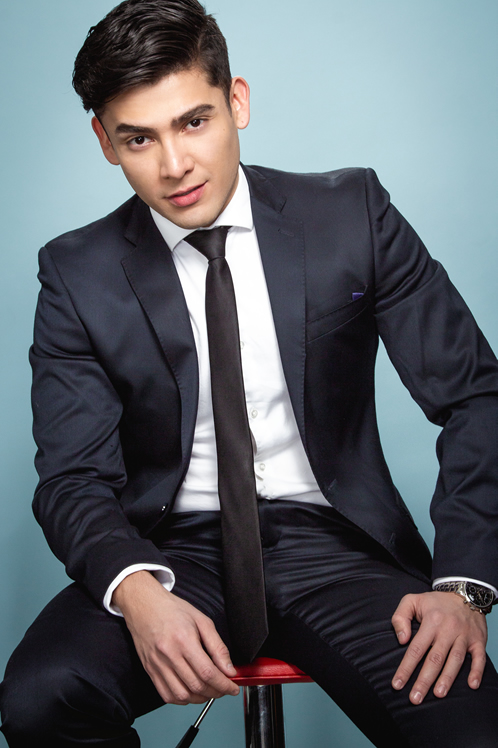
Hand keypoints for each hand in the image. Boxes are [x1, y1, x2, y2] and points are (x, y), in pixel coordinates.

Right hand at [112, 570, 239, 704]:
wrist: (145, 606)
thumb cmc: (173, 610)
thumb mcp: (202, 620)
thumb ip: (218, 646)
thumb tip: (229, 669)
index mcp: (184, 640)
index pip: (207, 672)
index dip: (224, 684)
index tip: (233, 688)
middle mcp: (169, 655)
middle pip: (196, 686)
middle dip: (216, 692)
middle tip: (224, 688)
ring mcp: (157, 665)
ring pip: (182, 695)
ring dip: (200, 698)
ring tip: (210, 690)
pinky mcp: (150, 671)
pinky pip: (167, 695)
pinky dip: (183, 699)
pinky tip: (191, 691)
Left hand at [391, 591, 486, 704]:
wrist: (465, 592)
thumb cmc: (435, 602)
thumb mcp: (412, 600)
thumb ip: (400, 617)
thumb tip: (402, 640)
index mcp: (431, 621)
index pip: (416, 648)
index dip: (406, 668)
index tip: (397, 684)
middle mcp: (448, 629)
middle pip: (435, 659)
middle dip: (424, 680)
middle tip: (415, 699)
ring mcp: (464, 635)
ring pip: (455, 660)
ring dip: (447, 678)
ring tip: (438, 694)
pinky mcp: (478, 640)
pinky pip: (479, 657)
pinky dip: (477, 671)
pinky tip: (472, 685)